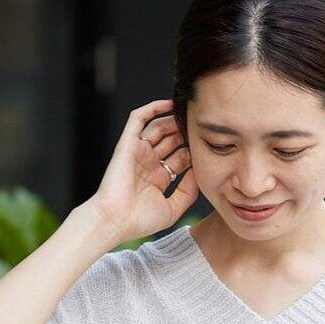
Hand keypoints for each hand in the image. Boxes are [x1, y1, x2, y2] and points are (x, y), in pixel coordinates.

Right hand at [89, 99, 198, 243]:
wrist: (116, 219)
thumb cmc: (140, 220)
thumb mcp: (172, 209)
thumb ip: (188, 191)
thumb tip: (199, 170)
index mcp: (158, 179)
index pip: (180, 159)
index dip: (194, 153)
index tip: (209, 149)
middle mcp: (148, 163)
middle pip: (171, 141)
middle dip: (186, 135)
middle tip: (201, 128)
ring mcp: (138, 152)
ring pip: (159, 128)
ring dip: (174, 121)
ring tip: (189, 116)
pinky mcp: (128, 142)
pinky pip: (140, 118)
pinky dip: (154, 108)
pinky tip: (170, 103)